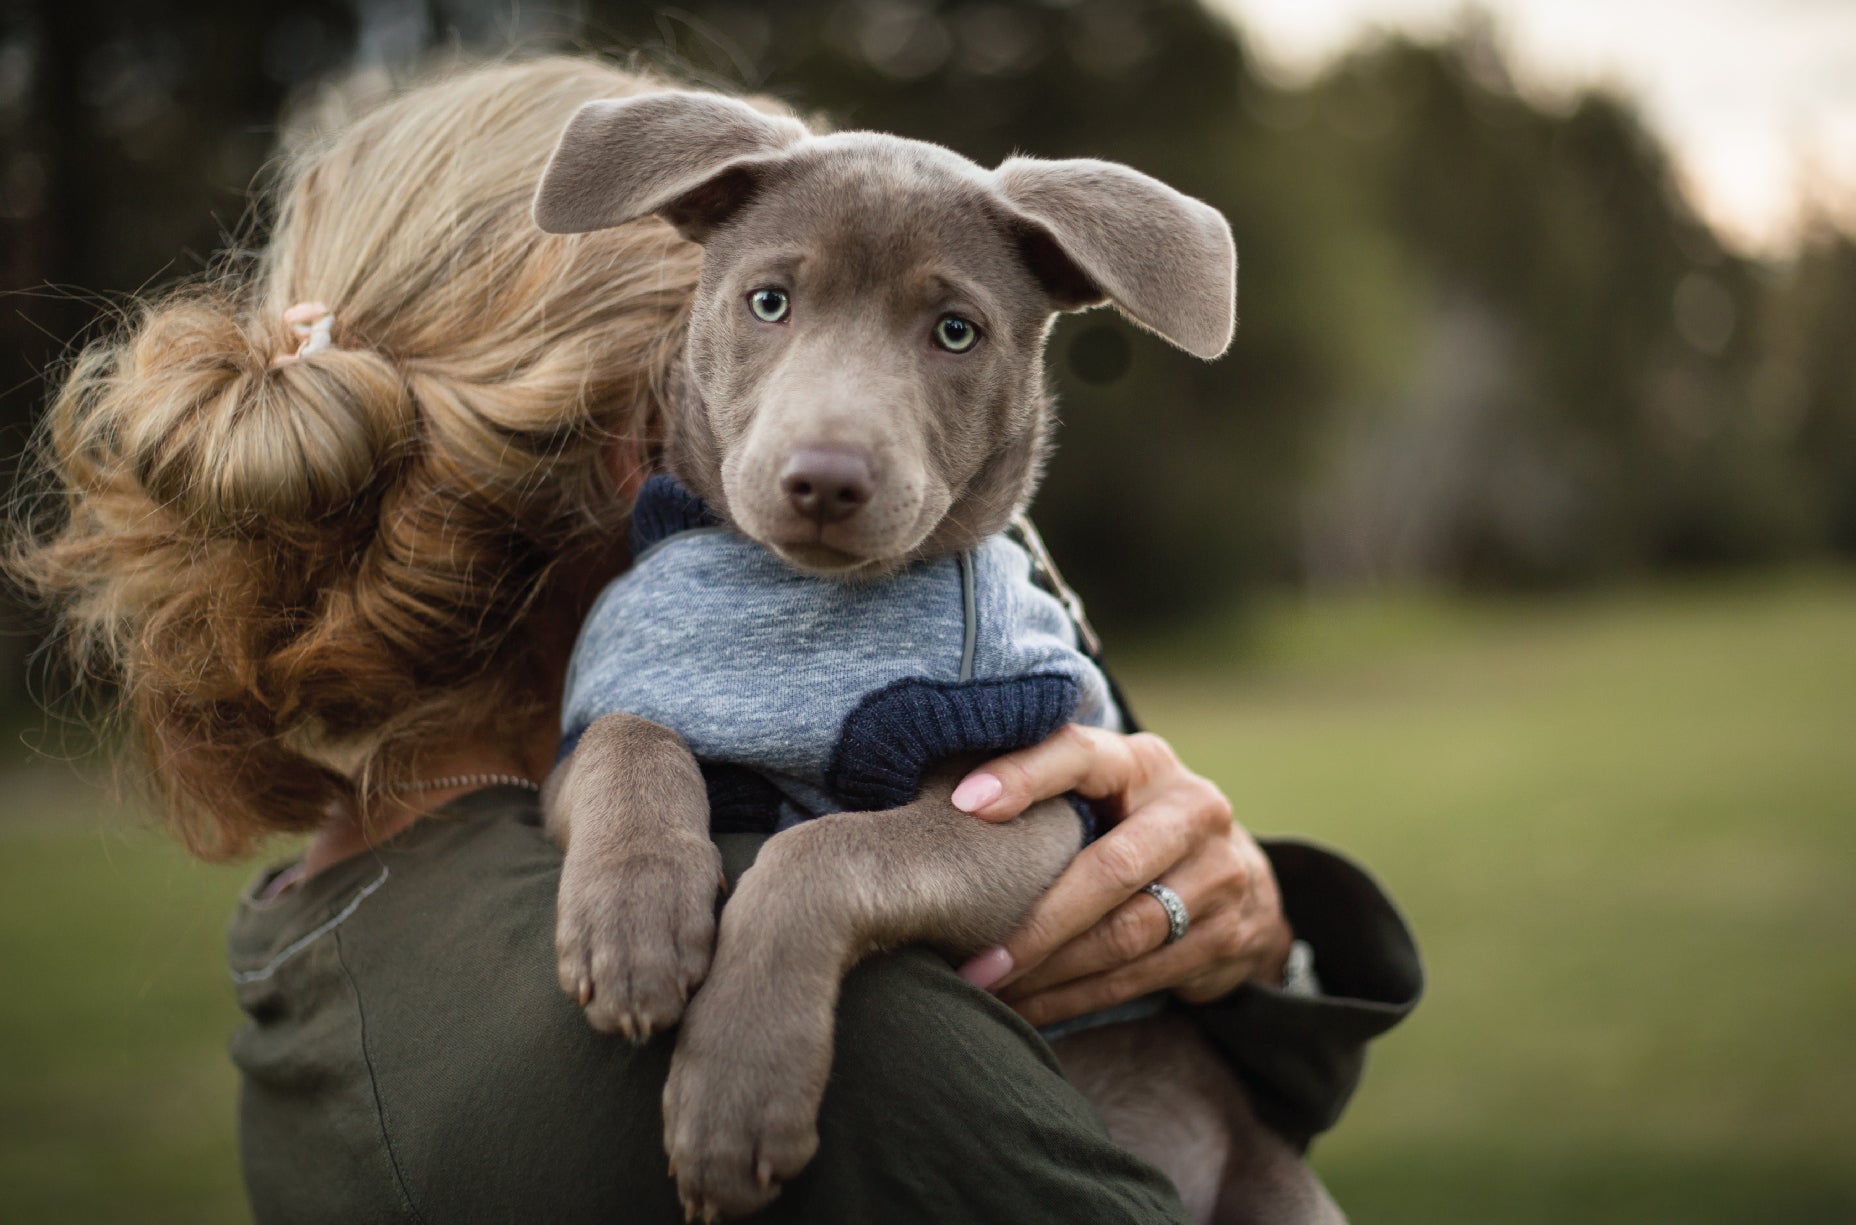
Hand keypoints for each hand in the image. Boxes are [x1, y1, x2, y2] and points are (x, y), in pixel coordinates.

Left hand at [951, 725, 1293, 1027]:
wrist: (1243, 880)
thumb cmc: (1134, 824)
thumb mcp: (1107, 789)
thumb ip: (1046, 787)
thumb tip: (937, 801)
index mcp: (1145, 763)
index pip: (1082, 755)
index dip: (1026, 775)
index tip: (966, 804)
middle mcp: (1190, 811)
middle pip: (1109, 868)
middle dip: (1035, 921)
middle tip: (972, 960)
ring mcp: (1217, 875)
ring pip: (1123, 934)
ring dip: (1049, 971)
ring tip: (989, 989)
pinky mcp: (1224, 936)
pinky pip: (1137, 977)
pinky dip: (1075, 999)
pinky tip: (1030, 1009)